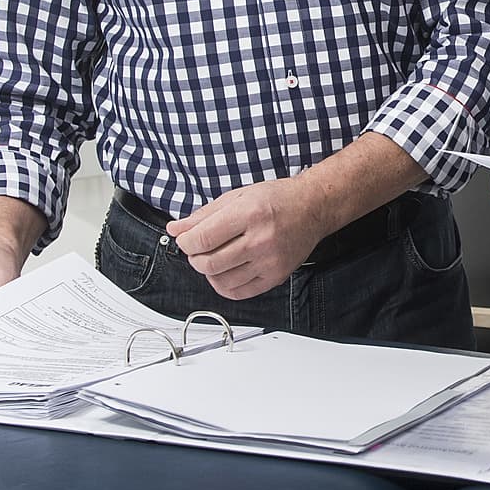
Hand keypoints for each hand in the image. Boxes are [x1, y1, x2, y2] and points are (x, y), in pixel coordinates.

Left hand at [169, 177, 330, 300]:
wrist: (313, 208)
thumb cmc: (278, 199)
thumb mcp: (237, 197)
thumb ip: (203, 215)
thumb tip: (176, 229)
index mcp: (249, 214)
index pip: (202, 238)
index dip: (185, 242)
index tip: (185, 239)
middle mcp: (261, 240)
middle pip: (209, 263)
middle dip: (194, 258)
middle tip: (197, 250)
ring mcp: (269, 261)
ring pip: (221, 281)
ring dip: (208, 272)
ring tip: (214, 258)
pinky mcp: (276, 276)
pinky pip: (239, 292)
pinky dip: (224, 285)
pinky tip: (226, 272)